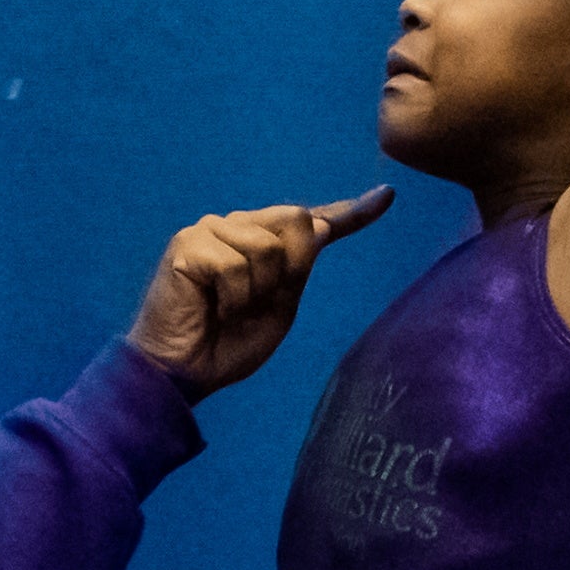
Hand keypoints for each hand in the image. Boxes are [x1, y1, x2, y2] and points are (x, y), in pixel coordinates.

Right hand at [128, 186, 395, 394]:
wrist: (183, 373)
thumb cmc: (227, 345)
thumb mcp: (280, 309)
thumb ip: (298, 268)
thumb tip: (317, 224)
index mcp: (262, 243)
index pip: (310, 224)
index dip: (352, 212)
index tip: (387, 196)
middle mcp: (237, 227)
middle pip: (296, 219)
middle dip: (288, 269)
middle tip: (254, 304)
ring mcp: (210, 231)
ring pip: (267, 246)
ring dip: (256, 291)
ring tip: (228, 309)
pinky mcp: (187, 245)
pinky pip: (235, 265)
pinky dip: (233, 298)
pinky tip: (212, 308)